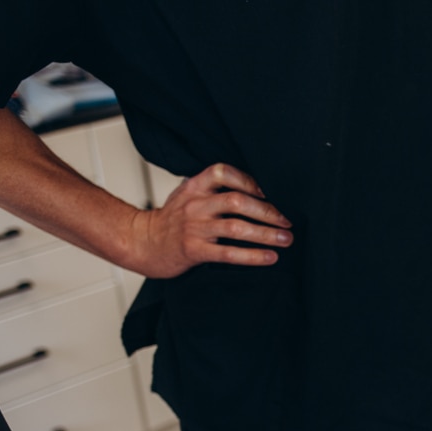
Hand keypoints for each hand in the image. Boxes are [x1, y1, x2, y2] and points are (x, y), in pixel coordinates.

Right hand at [127, 162, 292, 276]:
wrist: (143, 243)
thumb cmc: (173, 219)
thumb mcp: (188, 194)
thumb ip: (214, 189)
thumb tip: (258, 188)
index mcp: (195, 186)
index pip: (223, 172)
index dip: (249, 180)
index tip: (271, 191)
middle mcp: (195, 205)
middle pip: (237, 201)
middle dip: (267, 211)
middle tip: (288, 220)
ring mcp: (194, 228)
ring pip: (236, 228)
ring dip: (266, 234)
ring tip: (286, 239)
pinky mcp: (194, 251)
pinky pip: (228, 254)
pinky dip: (253, 256)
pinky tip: (270, 257)